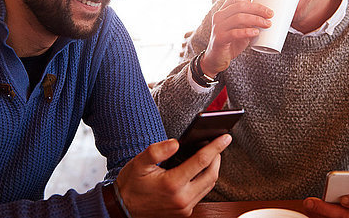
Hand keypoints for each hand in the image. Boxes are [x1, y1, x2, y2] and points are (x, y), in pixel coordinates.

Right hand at [115, 134, 231, 216]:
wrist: (122, 208)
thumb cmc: (131, 184)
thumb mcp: (139, 162)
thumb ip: (157, 150)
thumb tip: (175, 143)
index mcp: (172, 184)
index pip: (202, 161)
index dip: (216, 147)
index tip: (225, 137)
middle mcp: (182, 198)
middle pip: (212, 175)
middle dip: (218, 157)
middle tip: (217, 144)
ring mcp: (185, 207)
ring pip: (209, 185)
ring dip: (213, 169)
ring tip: (210, 155)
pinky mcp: (185, 211)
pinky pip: (202, 193)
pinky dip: (205, 179)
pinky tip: (200, 170)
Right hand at [201, 0, 272, 76]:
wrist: (216, 59)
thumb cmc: (231, 42)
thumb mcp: (240, 29)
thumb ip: (249, 22)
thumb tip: (268, 18)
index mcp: (223, 11)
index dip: (251, 0)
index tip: (264, 8)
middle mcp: (219, 16)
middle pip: (240, 6)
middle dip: (257, 9)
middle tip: (270, 15)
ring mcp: (218, 27)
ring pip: (238, 18)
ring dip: (256, 20)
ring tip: (267, 24)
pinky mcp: (219, 39)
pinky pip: (234, 33)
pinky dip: (247, 32)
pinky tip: (256, 32)